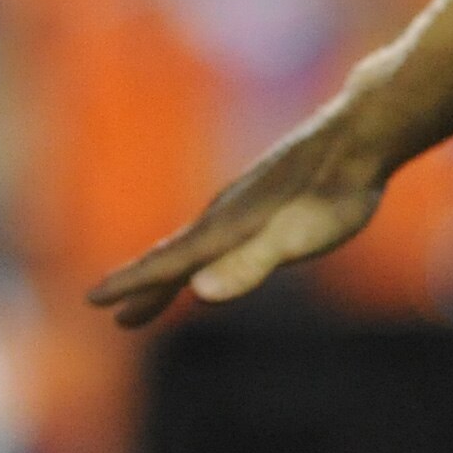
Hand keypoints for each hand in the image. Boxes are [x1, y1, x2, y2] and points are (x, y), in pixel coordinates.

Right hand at [87, 101, 395, 327]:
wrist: (361, 133)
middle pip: (176, 258)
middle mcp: (225, 213)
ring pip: (195, 244)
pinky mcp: (264, 197)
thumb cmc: (335, 190)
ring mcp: (244, 203)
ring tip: (157, 292)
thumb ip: (250, 265)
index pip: (167, 263)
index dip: (131, 285)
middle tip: (116, 318)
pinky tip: (214, 253)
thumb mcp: (298, 237)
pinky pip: (218, 232)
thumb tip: (199, 292)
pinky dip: (200, 252)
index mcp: (226, 228)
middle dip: (145, 289)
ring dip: (171, 272)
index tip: (92, 300)